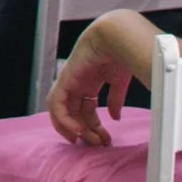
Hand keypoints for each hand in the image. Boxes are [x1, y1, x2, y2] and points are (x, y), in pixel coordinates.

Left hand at [46, 13, 150, 148]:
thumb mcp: (120, 81)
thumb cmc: (125, 53)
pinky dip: (63, 120)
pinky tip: (77, 131)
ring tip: (86, 141)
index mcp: (92, 81)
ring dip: (73, 128)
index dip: (94, 126)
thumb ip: (115, 99)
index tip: (105, 141)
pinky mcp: (65, 79)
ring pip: (62, 111)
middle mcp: (79, 82)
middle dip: (86, 131)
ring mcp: (70, 81)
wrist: (119, 36)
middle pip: (75, 112)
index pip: (87, 109)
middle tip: (98, 144)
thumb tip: (115, 117)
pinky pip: (56, 104)